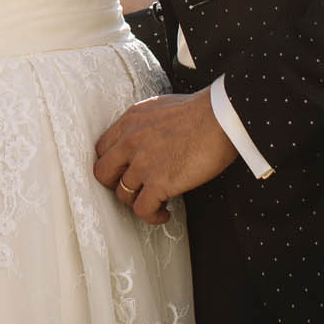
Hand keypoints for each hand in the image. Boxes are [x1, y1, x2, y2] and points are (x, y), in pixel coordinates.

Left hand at [93, 91, 237, 222]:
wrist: (221, 117)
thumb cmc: (201, 111)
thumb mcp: (160, 107)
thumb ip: (144, 123)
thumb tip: (146, 136)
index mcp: (130, 121)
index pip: (102, 149)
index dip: (112, 164)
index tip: (125, 172)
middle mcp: (130, 141)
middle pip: (103, 173)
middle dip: (115, 184)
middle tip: (134, 189)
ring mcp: (143, 163)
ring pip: (122, 195)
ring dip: (137, 201)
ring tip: (156, 202)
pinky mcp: (159, 182)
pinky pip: (142, 210)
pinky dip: (152, 216)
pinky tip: (165, 213)